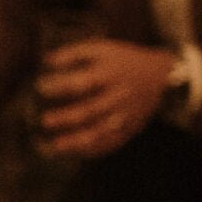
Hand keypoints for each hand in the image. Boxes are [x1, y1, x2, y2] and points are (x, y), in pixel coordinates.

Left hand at [35, 39, 171, 158]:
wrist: (162, 77)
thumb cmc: (125, 60)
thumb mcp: (102, 49)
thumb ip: (74, 53)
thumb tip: (46, 60)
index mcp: (109, 75)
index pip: (82, 83)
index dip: (60, 86)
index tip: (40, 88)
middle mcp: (117, 97)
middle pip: (89, 111)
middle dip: (66, 118)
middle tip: (45, 121)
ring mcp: (125, 115)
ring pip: (100, 132)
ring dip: (77, 141)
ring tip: (56, 146)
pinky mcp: (131, 128)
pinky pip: (112, 143)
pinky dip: (94, 150)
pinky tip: (77, 153)